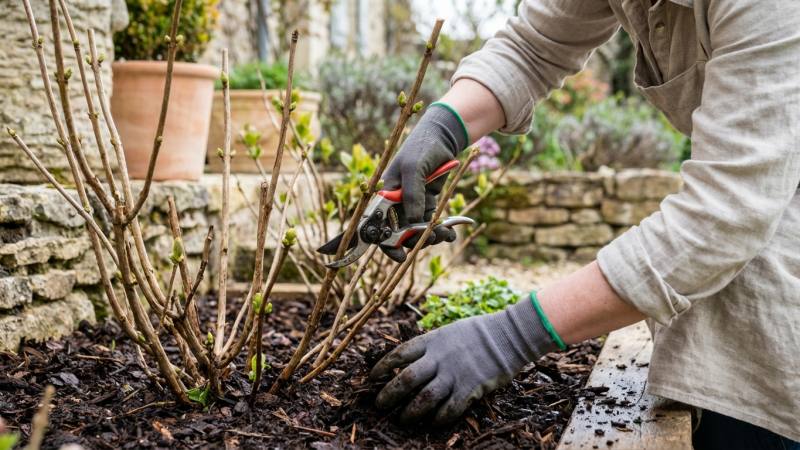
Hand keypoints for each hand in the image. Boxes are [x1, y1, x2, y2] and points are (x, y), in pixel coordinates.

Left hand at [370, 297, 556, 423]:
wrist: (508, 335)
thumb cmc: (479, 331)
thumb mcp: (449, 330)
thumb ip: (431, 345)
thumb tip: (410, 358)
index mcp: (431, 341)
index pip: (398, 354)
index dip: (382, 367)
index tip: (372, 378)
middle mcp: (439, 358)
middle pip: (406, 380)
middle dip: (389, 394)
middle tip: (379, 405)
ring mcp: (454, 374)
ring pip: (424, 399)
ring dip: (410, 412)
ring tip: (402, 420)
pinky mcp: (470, 388)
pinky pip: (450, 409)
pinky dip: (439, 418)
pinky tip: (432, 423)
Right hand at [379, 104, 467, 261]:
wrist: (442, 137)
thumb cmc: (421, 148)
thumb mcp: (413, 169)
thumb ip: (412, 195)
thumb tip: (413, 221)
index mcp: (385, 194)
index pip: (378, 224)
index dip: (385, 243)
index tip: (399, 256)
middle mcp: (396, 202)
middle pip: (400, 232)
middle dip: (415, 240)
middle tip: (431, 240)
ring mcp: (412, 203)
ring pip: (417, 229)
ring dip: (430, 236)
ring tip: (445, 235)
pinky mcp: (426, 202)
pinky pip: (430, 222)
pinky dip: (440, 229)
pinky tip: (451, 231)